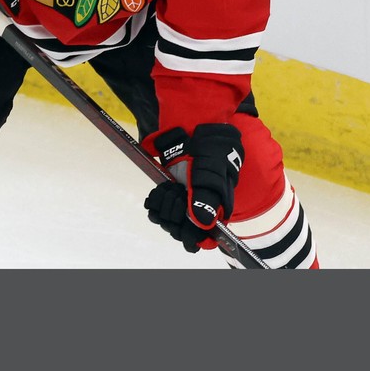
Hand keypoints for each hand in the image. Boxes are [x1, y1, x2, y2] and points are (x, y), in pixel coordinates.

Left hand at [143, 124, 244, 253]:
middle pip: (180, 232)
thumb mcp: (213, 171)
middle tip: (177, 191)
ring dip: (164, 206)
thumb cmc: (211, 151)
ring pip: (167, 222)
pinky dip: (154, 201)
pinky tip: (159, 190)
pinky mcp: (168, 196)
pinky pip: (155, 211)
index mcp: (215, 212)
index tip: (184, 220)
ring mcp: (182, 204)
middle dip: (175, 213)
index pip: (199, 240)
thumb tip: (203, 224)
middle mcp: (198, 212)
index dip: (190, 235)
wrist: (195, 130)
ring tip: (170, 187)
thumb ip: (208, 199)